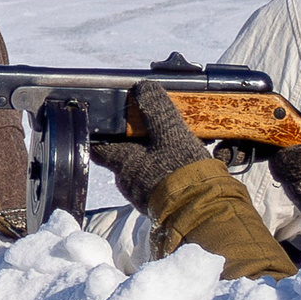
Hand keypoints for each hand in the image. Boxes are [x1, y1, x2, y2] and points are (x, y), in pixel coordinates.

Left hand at [90, 81, 211, 209]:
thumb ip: (157, 110)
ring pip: (140, 173)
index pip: (99, 148)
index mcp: (123, 161)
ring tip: (173, 150)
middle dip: (135, 147)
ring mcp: (141, 196)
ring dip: (152, 162)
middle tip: (152, 134)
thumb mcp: (171, 133)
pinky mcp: (157, 207)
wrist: (201, 212)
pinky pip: (156, 186)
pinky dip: (164, 176)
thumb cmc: (181, 172)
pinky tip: (181, 169)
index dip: (101, 136)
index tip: (108, 126)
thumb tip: (144, 88)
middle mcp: (126, 181)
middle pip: (122, 159)